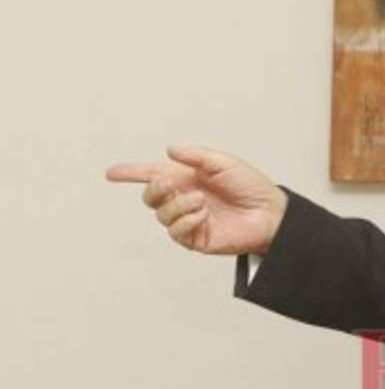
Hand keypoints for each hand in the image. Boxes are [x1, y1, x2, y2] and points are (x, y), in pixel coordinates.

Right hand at [106, 145, 286, 255]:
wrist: (269, 213)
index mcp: (188, 178)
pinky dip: (186, 221)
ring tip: (201, 201)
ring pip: (161, 214)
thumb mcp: (224, 163)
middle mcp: (184, 198)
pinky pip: (175, 231)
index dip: (131, 173)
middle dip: (154, 188)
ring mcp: (188, 219)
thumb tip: (168, 150)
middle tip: (171, 184)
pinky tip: (203, 215)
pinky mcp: (194, 238)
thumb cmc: (250, 186)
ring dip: (178, 205)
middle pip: (150, 196)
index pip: (153, 175)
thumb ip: (196, 156)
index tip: (111, 173)